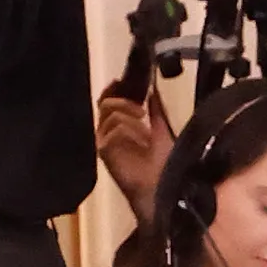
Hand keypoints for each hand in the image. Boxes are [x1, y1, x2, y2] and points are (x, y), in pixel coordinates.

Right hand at [96, 87, 174, 219]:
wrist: (161, 185)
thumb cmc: (162, 163)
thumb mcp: (162, 129)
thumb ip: (156, 110)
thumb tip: (153, 90)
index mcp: (120, 126)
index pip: (108, 101)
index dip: (114, 89)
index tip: (124, 81)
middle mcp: (109, 133)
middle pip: (104, 104)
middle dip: (124, 100)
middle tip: (141, 108)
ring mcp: (106, 143)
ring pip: (110, 114)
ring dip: (130, 115)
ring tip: (145, 128)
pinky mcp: (105, 152)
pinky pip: (111, 131)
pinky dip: (128, 130)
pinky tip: (141, 139)